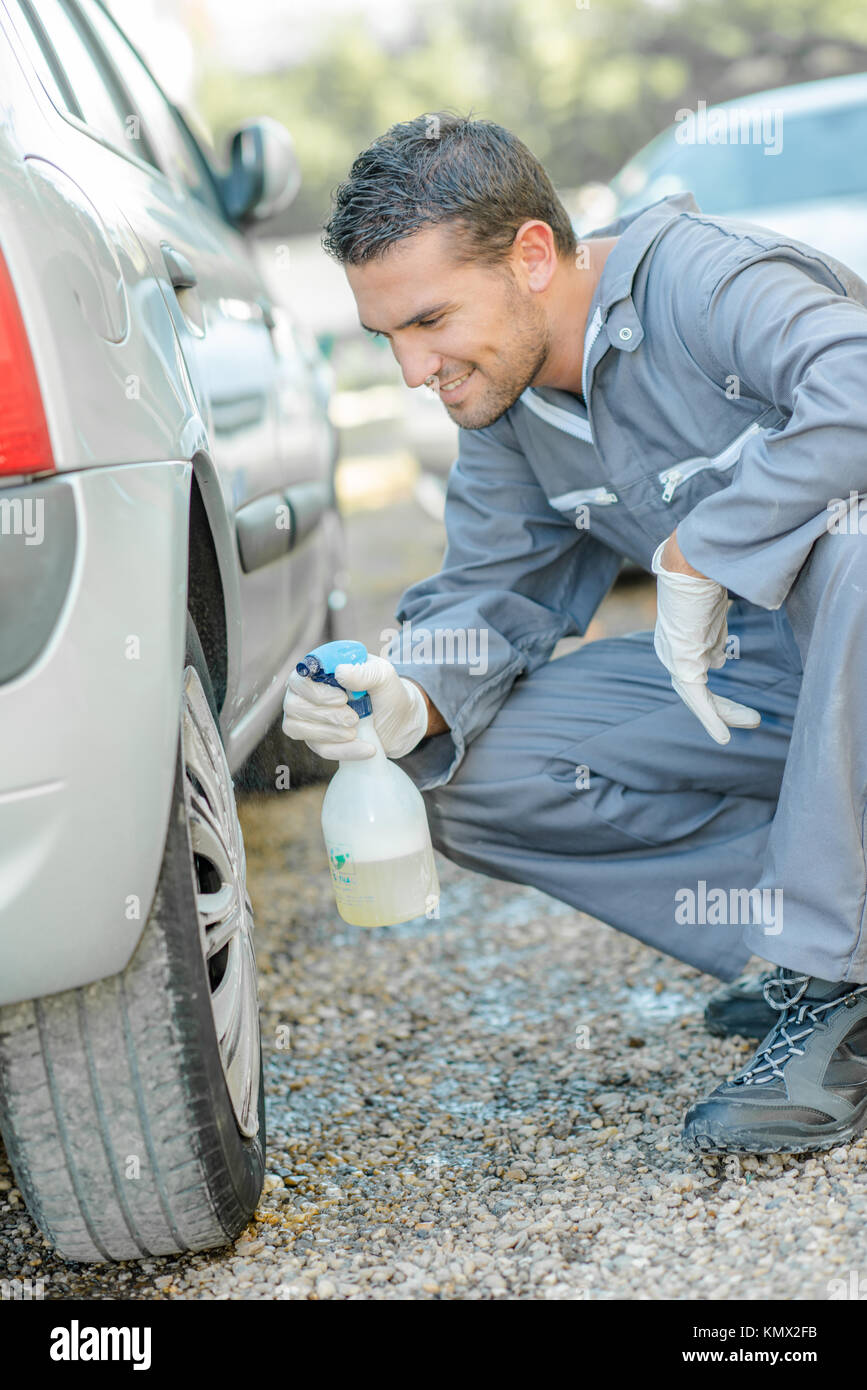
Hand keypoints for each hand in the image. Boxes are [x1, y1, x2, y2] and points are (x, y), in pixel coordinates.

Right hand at [282, 654, 428, 760]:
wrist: (400, 721)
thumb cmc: (387, 692)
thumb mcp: (383, 676)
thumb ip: (364, 672)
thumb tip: (340, 672)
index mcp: (320, 670)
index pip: (299, 678)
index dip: (315, 691)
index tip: (342, 699)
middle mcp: (306, 693)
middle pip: (294, 706)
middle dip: (325, 715)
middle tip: (353, 718)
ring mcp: (308, 718)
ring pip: (297, 728)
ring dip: (328, 733)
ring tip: (356, 731)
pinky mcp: (317, 740)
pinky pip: (319, 749)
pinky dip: (343, 751)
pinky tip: (366, 749)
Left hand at [651, 535, 760, 744]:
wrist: (691, 562)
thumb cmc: (704, 572)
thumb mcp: (711, 606)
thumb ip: (713, 630)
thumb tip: (719, 657)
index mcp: (676, 636)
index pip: (695, 667)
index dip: (713, 685)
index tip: (733, 696)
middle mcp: (670, 649)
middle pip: (694, 687)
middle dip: (720, 706)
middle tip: (751, 718)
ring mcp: (673, 657)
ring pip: (698, 695)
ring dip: (725, 713)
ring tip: (752, 721)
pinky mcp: (681, 662)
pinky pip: (697, 697)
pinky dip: (710, 718)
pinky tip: (723, 736)